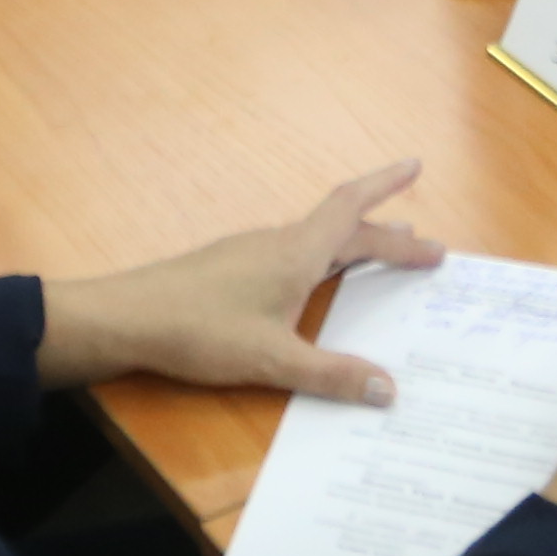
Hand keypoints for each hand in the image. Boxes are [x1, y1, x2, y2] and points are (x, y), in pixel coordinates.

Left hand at [35, 161, 445, 401]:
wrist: (128, 319)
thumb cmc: (200, 331)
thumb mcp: (272, 359)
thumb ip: (331, 375)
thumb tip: (387, 389)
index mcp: (296, 253)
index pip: (352, 207)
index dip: (386, 184)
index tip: (417, 165)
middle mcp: (278, 244)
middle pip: (343, 228)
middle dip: (389, 237)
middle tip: (428, 251)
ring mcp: (252, 255)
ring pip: (318, 241)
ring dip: (356, 246)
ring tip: (384, 256)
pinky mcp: (233, 270)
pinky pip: (295, 256)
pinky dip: (326, 263)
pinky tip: (320, 285)